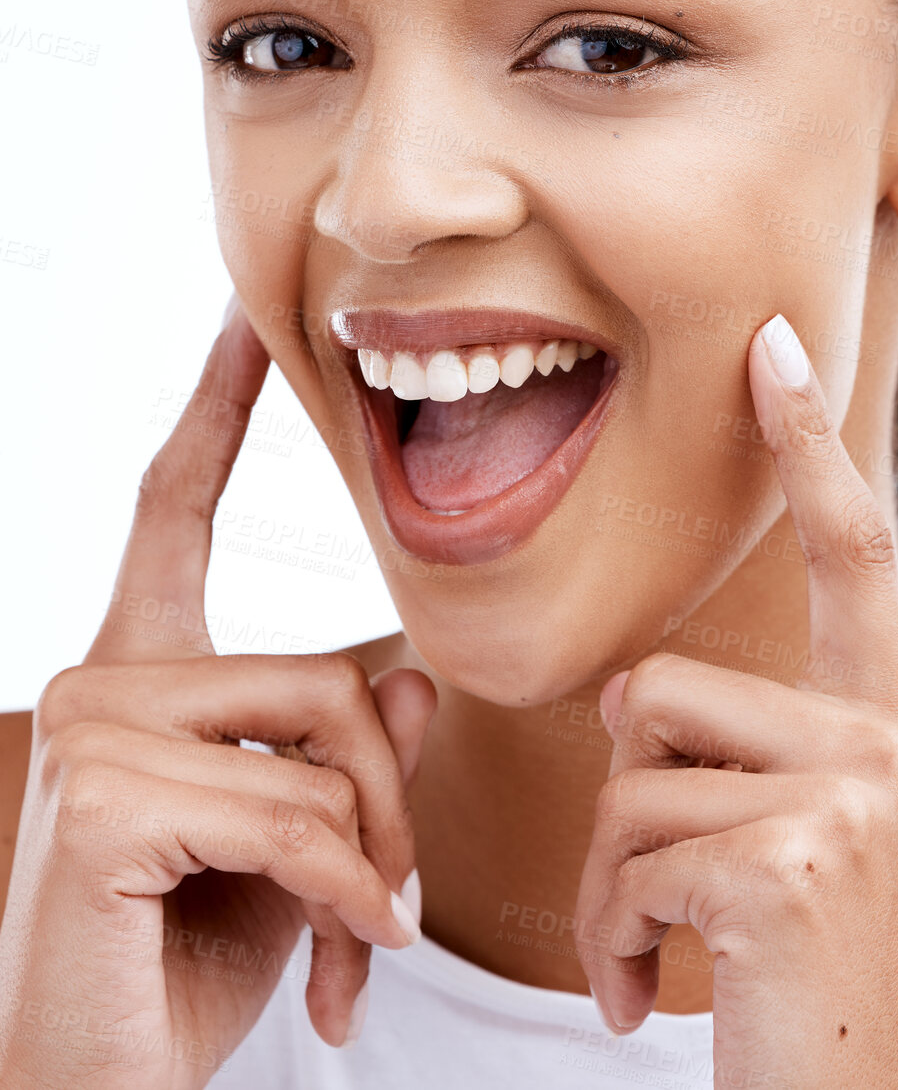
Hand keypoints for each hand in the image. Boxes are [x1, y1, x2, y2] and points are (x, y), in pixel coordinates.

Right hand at [0, 300, 436, 1089]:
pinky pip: (296, 813)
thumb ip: (340, 753)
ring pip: (325, 740)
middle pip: (328, 674)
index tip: (243, 322)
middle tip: (397, 907)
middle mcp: (101, 680)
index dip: (213, 409)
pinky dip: (348, 895)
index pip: (172, 510)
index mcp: (141, 677)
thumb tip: (408, 674)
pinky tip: (342, 966)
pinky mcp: (104, 797)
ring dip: (374, 859)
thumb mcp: (292, 850)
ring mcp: (91, 729)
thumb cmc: (183, 974)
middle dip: (391, 799)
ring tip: (364, 944)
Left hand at [575, 314, 897, 1088]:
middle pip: (664, 688)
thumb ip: (737, 745)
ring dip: (607, 882)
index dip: (808, 446)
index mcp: (887, 726)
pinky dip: (611, 937)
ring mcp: (851, 798)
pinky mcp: (792, 860)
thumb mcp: (791, 841)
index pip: (851, 554)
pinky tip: (651, 998)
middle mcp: (887, 745)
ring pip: (632, 768)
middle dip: (622, 802)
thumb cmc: (803, 982)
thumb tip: (632, 690)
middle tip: (648, 901)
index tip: (771, 346)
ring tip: (648, 954)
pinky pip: (628, 853)